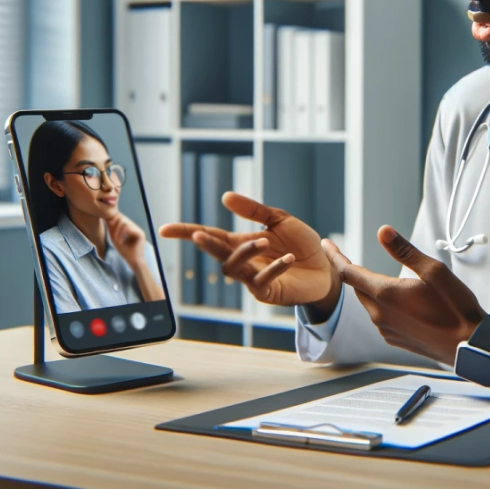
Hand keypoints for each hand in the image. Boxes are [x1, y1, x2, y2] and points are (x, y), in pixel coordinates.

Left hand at [106, 212, 146, 270]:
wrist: (133, 262)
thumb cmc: (125, 252)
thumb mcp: (116, 238)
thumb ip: (113, 228)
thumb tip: (107, 217)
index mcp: (131, 228)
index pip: (121, 219)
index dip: (113, 221)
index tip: (109, 229)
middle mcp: (136, 228)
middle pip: (123, 219)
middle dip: (115, 226)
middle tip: (112, 236)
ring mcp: (139, 230)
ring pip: (125, 223)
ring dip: (117, 231)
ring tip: (116, 240)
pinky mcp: (140, 234)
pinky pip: (128, 228)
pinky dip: (122, 234)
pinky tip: (120, 242)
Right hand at [158, 192, 339, 308]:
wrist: (324, 269)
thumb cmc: (300, 244)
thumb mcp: (279, 220)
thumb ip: (254, 210)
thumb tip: (225, 196)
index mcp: (241, 242)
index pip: (209, 235)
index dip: (186, 232)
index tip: (164, 230)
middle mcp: (243, 261)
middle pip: (217, 253)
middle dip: (207, 244)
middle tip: (198, 235)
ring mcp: (253, 279)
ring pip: (235, 269)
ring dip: (245, 253)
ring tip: (263, 240)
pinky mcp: (269, 293)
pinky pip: (263, 282)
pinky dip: (274, 268)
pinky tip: (288, 258)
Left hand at [323, 225, 485, 364]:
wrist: (471, 345)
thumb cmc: (456, 308)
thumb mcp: (434, 271)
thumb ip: (405, 251)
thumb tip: (383, 231)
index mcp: (385, 294)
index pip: (349, 272)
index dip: (335, 256)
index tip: (326, 244)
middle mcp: (380, 314)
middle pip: (358, 288)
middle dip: (353, 272)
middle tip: (348, 258)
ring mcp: (387, 330)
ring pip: (370, 304)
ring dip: (370, 290)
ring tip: (382, 279)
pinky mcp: (396, 340)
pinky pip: (380, 318)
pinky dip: (383, 306)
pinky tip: (399, 302)